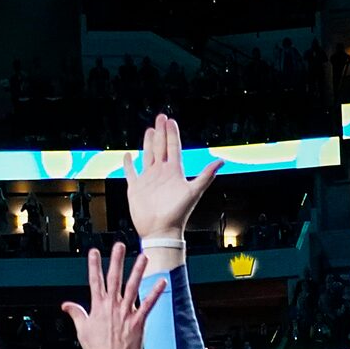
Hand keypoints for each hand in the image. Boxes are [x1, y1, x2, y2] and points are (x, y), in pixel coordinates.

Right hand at [61, 241, 165, 348]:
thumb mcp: (82, 331)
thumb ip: (76, 314)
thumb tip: (66, 305)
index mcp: (98, 308)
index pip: (95, 282)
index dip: (94, 266)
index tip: (94, 251)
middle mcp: (112, 307)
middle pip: (114, 279)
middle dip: (116, 260)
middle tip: (118, 245)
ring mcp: (125, 313)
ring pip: (132, 287)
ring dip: (138, 271)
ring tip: (143, 256)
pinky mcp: (138, 322)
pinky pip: (148, 305)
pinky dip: (155, 293)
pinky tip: (161, 281)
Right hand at [124, 112, 219, 241]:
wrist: (161, 231)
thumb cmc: (178, 214)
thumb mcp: (194, 192)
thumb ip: (206, 176)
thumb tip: (221, 161)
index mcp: (174, 172)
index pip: (173, 148)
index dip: (172, 134)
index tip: (171, 121)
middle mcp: (161, 173)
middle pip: (161, 147)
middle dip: (161, 132)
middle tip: (161, 117)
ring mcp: (148, 179)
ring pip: (148, 155)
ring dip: (148, 143)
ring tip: (150, 130)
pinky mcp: (136, 188)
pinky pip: (131, 172)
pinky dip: (129, 164)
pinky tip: (128, 156)